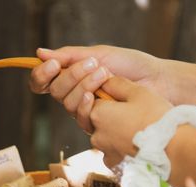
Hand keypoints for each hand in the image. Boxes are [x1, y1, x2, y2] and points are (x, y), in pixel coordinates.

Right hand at [30, 45, 165, 132]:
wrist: (156, 80)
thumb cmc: (131, 65)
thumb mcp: (99, 54)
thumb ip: (69, 56)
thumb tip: (39, 53)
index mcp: (72, 78)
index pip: (43, 82)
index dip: (42, 75)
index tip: (54, 65)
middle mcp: (75, 96)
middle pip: (55, 92)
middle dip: (71, 76)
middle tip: (93, 64)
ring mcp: (86, 111)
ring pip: (67, 104)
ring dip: (83, 85)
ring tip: (104, 73)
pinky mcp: (98, 124)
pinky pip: (81, 118)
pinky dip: (87, 104)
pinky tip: (99, 95)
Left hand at [88, 76, 172, 168]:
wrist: (172, 148)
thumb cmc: (156, 117)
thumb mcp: (138, 92)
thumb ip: (117, 84)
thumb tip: (105, 81)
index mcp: (98, 114)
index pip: (93, 101)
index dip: (108, 98)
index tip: (124, 99)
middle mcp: (96, 135)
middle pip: (97, 120)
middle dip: (110, 116)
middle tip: (133, 114)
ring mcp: (105, 152)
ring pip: (105, 138)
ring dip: (115, 132)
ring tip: (136, 129)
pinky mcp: (115, 164)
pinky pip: (113, 153)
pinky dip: (120, 148)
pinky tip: (134, 143)